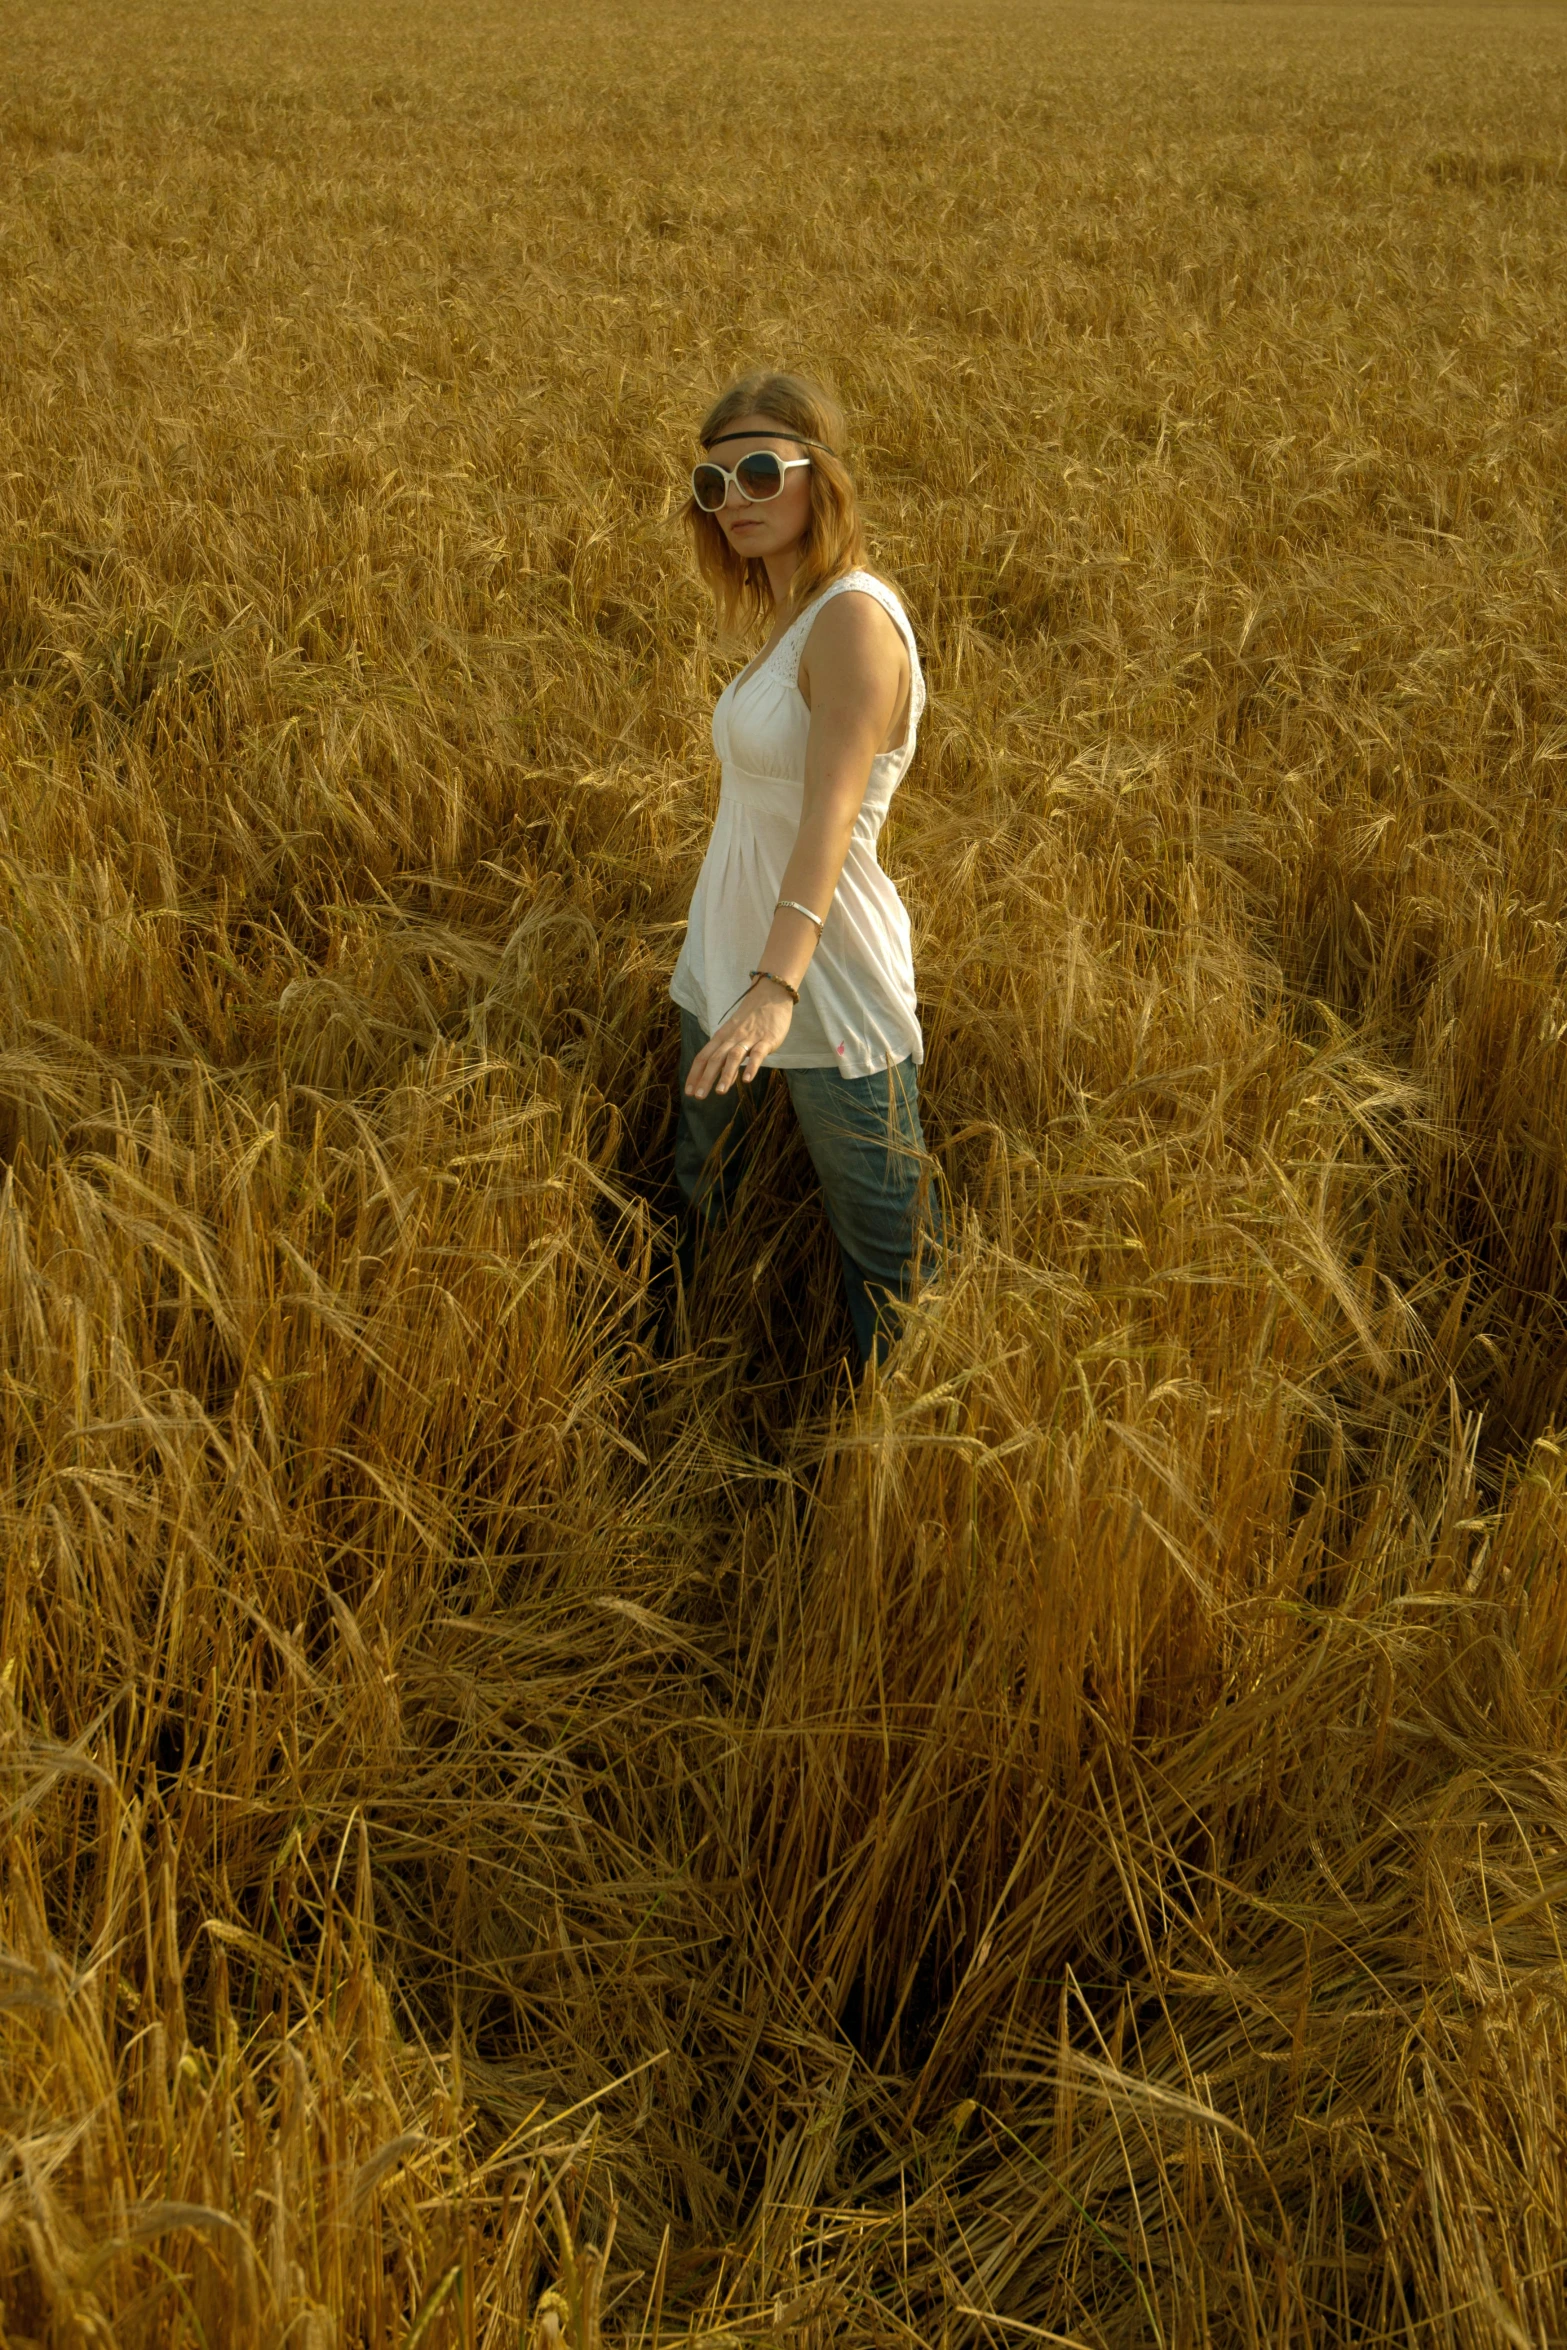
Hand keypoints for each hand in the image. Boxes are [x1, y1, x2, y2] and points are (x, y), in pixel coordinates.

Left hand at [685, 980, 794, 1097]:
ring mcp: (749, 1038)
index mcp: (721, 1038)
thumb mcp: (736, 1038)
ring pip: (734, 1057)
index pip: (703, 1057)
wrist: (770, 995)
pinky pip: (758, 1054)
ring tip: (720, 1092)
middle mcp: (732, 1038)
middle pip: (715, 1059)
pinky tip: (747, 1080)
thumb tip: (726, 1082)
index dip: (695, 1074)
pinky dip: (752, 1066)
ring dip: (726, 1075)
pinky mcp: (766, 1039)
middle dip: (705, 1078)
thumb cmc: (752, 1019)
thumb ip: (730, 1060)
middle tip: (698, 1096)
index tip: (688, 1092)